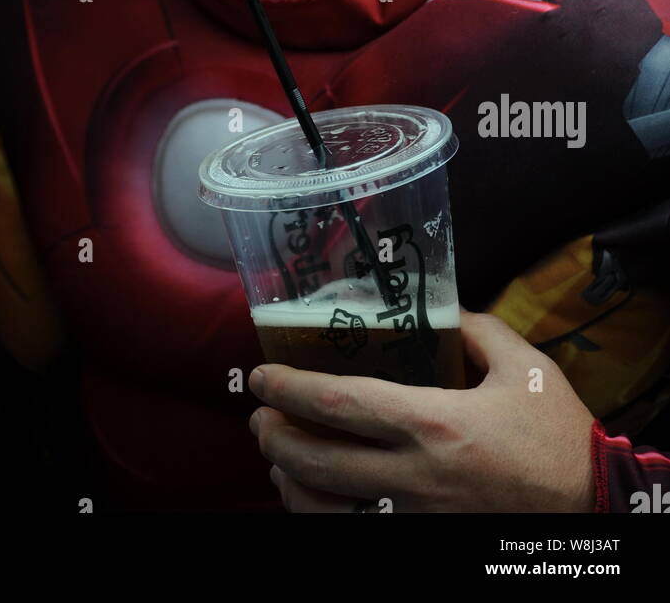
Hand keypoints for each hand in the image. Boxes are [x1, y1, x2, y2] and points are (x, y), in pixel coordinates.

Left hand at [248, 310, 595, 512]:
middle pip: (317, 463)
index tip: (260, 375)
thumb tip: (442, 309)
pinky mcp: (422, 542)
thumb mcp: (523, 365)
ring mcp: (415, 518)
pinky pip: (354, 534)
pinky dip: (322, 517)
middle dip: (273, 437)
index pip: (340, 404)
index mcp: (433, 423)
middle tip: (258, 415)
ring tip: (278, 456)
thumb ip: (476, 329)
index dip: (289, 389)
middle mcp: (414, 476)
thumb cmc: (557, 436)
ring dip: (289, 482)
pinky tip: (315, 498)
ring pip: (325, 511)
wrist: (592, 508)